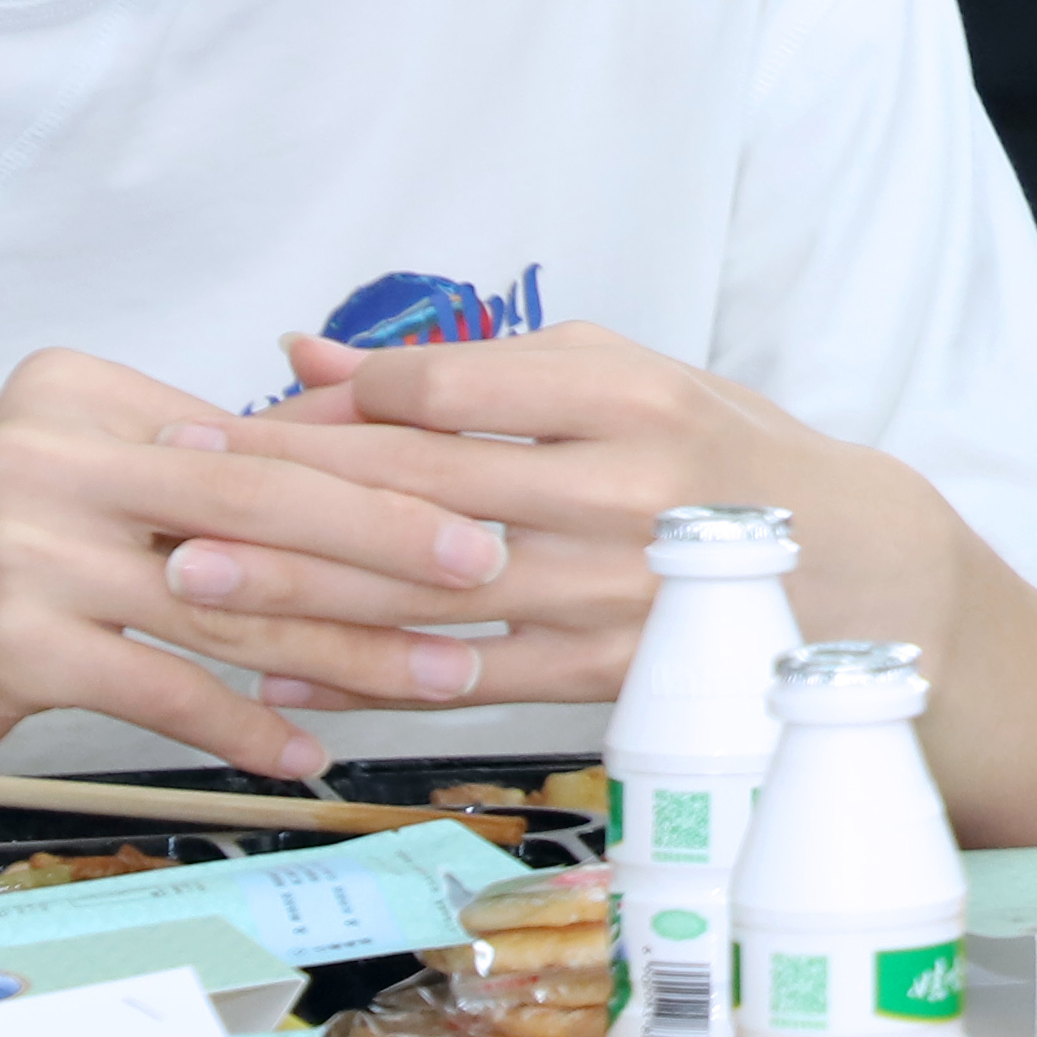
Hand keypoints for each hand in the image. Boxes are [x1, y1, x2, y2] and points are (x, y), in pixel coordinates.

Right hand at [0, 351, 517, 786]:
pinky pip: (164, 685)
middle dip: (391, 540)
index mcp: (83, 391)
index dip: (380, 472)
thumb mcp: (108, 482)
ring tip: (436, 676)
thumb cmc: (10, 566)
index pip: (263, 435)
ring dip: (348, 649)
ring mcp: (24, 547)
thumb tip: (399, 461)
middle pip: (261, 499)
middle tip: (488, 569)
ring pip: (230, 602)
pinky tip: (308, 751)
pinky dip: (245, 725)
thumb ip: (224, 466)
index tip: (479, 495)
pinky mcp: (11, 641)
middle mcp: (49, 453)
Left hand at [203, 326, 956, 714]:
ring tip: (192, 579)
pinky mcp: (615, 677)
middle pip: (418, 490)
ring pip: (426, 594)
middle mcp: (628, 492)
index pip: (449, 388)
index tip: (253, 412)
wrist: (863, 573)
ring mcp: (621, 593)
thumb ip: (479, 370)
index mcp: (633, 398)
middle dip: (282, 489)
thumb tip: (313, 357)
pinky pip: (466, 679)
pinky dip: (364, 678)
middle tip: (173, 487)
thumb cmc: (731, 460)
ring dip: (298, 589)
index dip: (341, 401)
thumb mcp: (629, 381)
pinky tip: (280, 674)